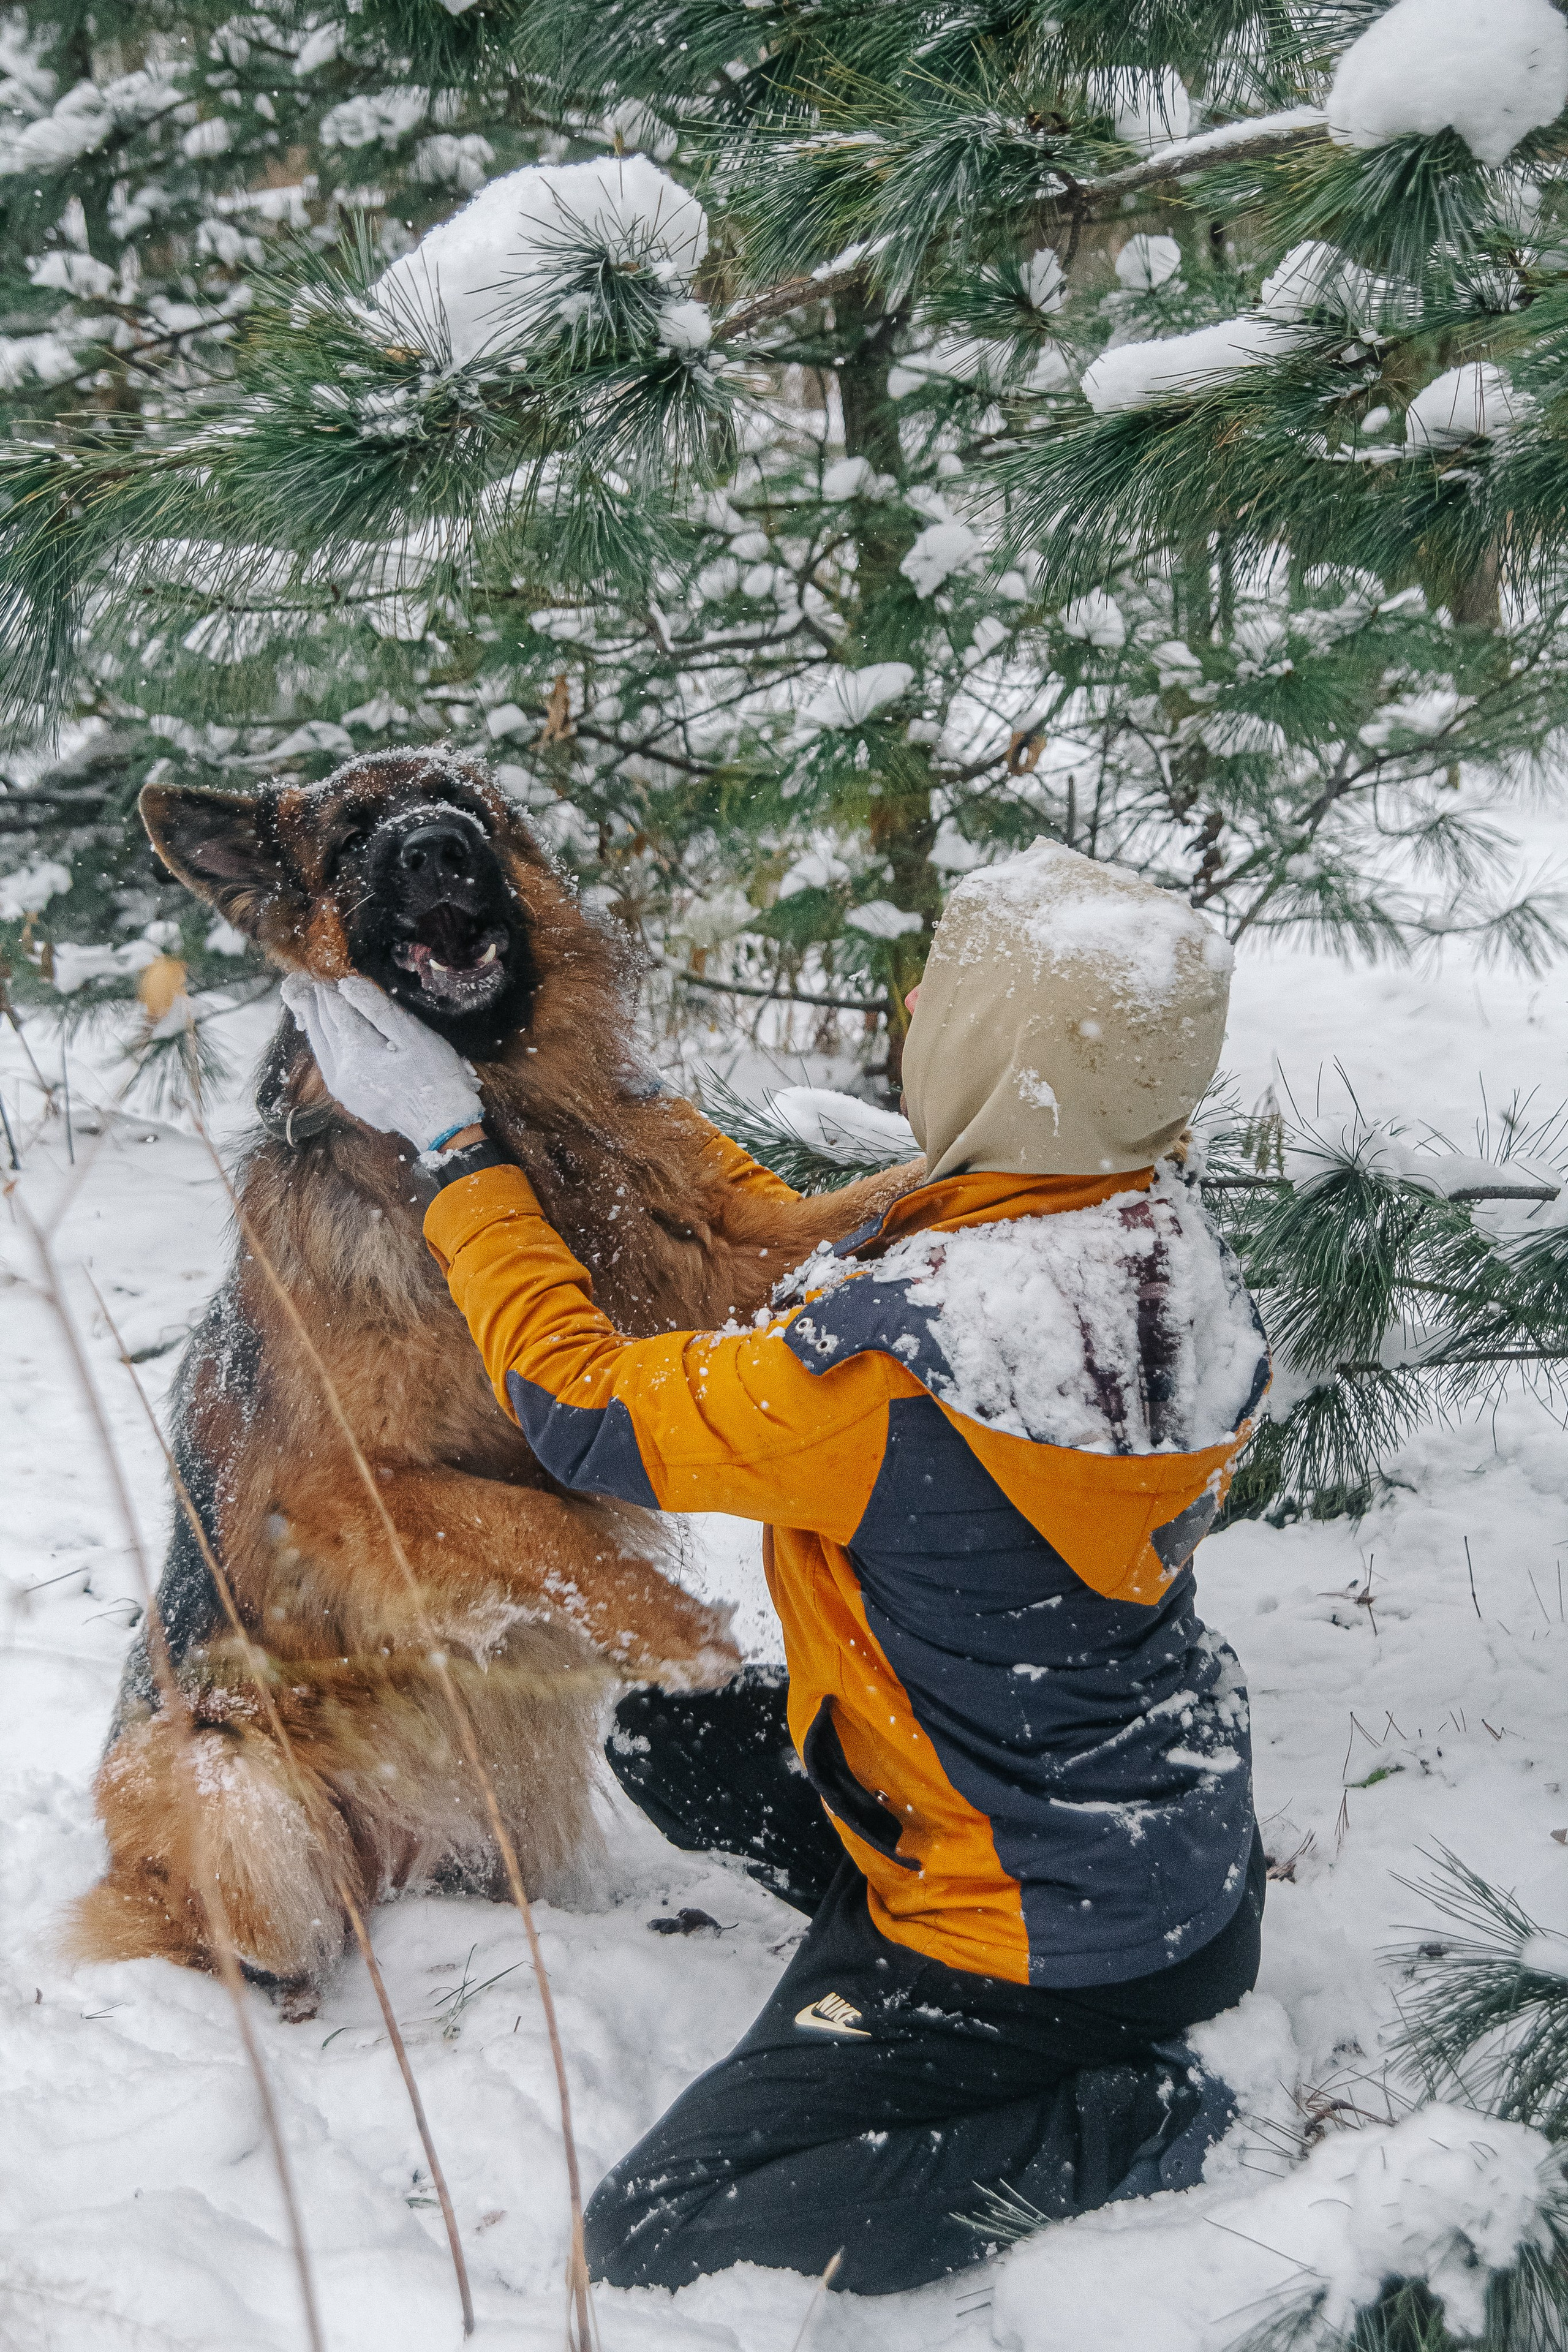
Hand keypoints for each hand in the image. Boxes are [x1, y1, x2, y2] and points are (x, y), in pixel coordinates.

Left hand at [281, 973, 482, 1153]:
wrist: (441, 1126)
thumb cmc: (436, 1078)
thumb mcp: (415, 1036)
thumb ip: (379, 1009)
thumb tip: (348, 984)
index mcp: (359, 1052)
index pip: (336, 1009)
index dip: (330, 987)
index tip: (325, 969)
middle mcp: (342, 1071)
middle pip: (321, 1027)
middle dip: (315, 1000)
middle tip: (308, 978)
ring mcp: (342, 1088)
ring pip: (319, 1046)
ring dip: (314, 1020)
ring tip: (309, 999)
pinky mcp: (347, 1098)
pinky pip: (326, 1062)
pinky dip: (322, 1042)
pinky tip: (325, 1033)